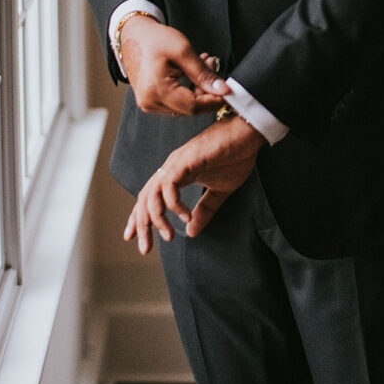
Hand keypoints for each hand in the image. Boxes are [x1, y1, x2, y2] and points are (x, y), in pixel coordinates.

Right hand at [119, 15, 226, 115]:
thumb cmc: (154, 39)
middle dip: (207, 91)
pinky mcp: (151, 100)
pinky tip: (194, 73)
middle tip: (214, 66)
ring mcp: (149, 103)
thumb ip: (203, 73)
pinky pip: (177, 102)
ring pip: (185, 105)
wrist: (134, 35)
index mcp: (156, 90)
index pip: (193, 106)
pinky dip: (189, 90)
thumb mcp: (183, 50)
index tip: (228, 91)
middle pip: (190, 107)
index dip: (214, 100)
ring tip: (205, 64)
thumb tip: (222, 90)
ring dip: (199, 89)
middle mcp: (150, 102)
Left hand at [123, 117, 265, 251]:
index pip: (149, 198)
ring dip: (156, 218)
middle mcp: (171, 168)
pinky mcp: (185, 161)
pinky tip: (186, 216)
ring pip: (152, 193)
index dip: (140, 219)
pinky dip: (174, 204)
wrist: (248, 134)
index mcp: (176, 175)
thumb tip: (191, 232)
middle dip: (142, 225)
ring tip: (168, 236)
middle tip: (145, 248)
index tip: (135, 238)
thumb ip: (204, 210)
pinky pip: (169, 185)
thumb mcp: (219, 191)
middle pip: (144, 199)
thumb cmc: (235, 156)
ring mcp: (176, 164)